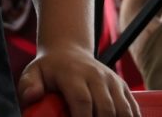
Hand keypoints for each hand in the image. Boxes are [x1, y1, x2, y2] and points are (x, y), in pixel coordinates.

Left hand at [17, 44, 137, 116]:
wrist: (68, 51)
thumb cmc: (49, 69)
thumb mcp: (33, 72)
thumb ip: (29, 84)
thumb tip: (32, 96)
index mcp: (73, 74)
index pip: (82, 100)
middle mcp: (96, 76)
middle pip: (105, 108)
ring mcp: (111, 81)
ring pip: (123, 109)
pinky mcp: (122, 86)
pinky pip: (133, 107)